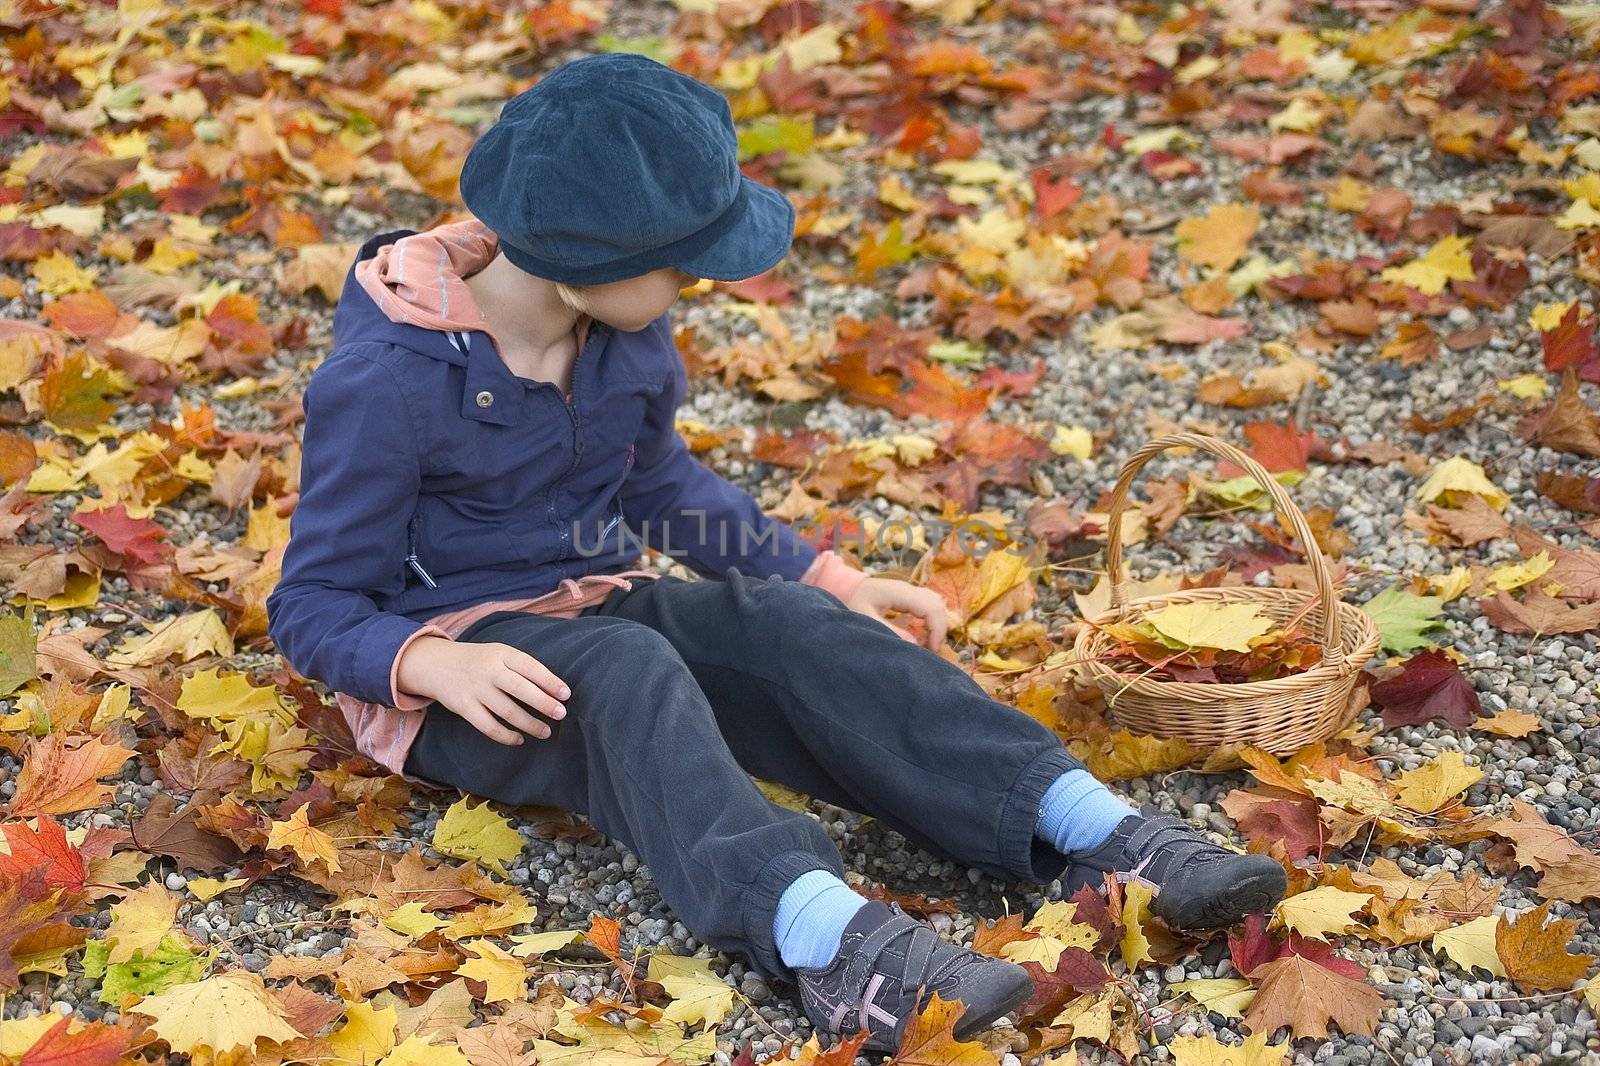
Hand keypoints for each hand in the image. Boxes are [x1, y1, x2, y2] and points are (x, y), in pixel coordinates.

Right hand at [394, 636, 569, 745]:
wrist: (438, 663)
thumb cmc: (481, 661)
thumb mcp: (500, 654)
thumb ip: (523, 669)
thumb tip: (554, 692)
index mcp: (502, 653)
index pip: (530, 667)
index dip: (549, 681)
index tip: (566, 694)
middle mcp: (489, 670)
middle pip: (520, 689)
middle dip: (543, 703)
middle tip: (561, 714)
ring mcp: (476, 689)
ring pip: (507, 711)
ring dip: (529, 724)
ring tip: (545, 732)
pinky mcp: (464, 707)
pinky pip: (488, 726)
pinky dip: (506, 736)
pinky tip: (519, 739)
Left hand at [843, 577, 949, 650]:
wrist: (844, 587)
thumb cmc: (852, 602)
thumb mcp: (866, 619)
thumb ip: (890, 630)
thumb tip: (915, 644)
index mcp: (900, 593)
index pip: (931, 607)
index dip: (937, 629)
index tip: (931, 649)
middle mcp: (909, 589)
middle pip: (938, 604)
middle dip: (939, 628)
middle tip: (931, 649)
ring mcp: (909, 590)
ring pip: (936, 603)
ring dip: (937, 623)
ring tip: (928, 643)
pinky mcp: (908, 595)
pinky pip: (928, 604)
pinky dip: (931, 619)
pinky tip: (922, 633)